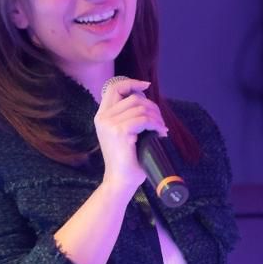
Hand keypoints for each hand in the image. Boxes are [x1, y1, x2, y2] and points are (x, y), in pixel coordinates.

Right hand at [95, 77, 167, 191]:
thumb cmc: (126, 159)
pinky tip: (160, 133)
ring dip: (156, 117)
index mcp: (101, 116)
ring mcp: (110, 124)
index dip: (131, 83)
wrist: (121, 180)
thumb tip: (146, 102)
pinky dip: (156, 124)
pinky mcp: (120, 132)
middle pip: (133, 97)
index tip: (146, 86)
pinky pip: (144, 119)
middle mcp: (103, 117)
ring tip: (161, 129)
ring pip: (141, 108)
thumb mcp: (123, 133)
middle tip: (159, 122)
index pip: (114, 87)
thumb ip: (127, 117)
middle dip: (152, 106)